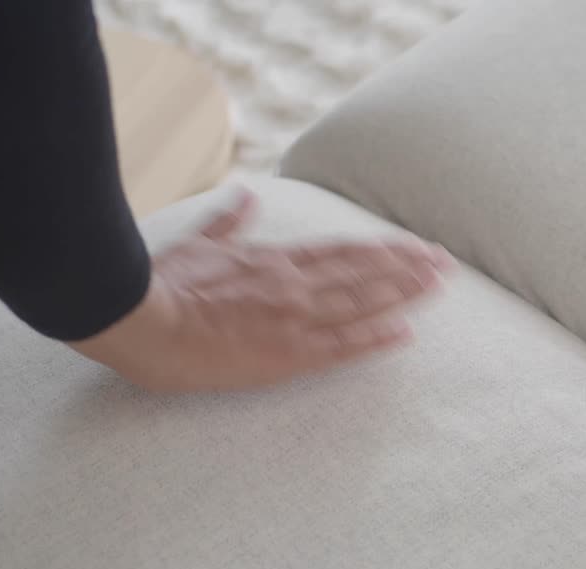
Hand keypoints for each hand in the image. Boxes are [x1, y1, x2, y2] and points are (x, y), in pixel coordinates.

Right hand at [71, 191, 453, 391]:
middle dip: (408, 268)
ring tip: (439, 286)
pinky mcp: (285, 354)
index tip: (414, 247)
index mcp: (273, 262)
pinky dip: (375, 338)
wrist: (139, 319)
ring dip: (404, 293)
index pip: (342, 252)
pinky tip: (405, 333)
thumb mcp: (196, 243)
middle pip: (363, 272)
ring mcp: (293, 318)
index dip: (382, 250)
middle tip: (446, 263)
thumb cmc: (158, 284)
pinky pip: (341, 346)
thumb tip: (244, 197)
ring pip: (361, 302)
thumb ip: (227, 222)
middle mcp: (293, 285)